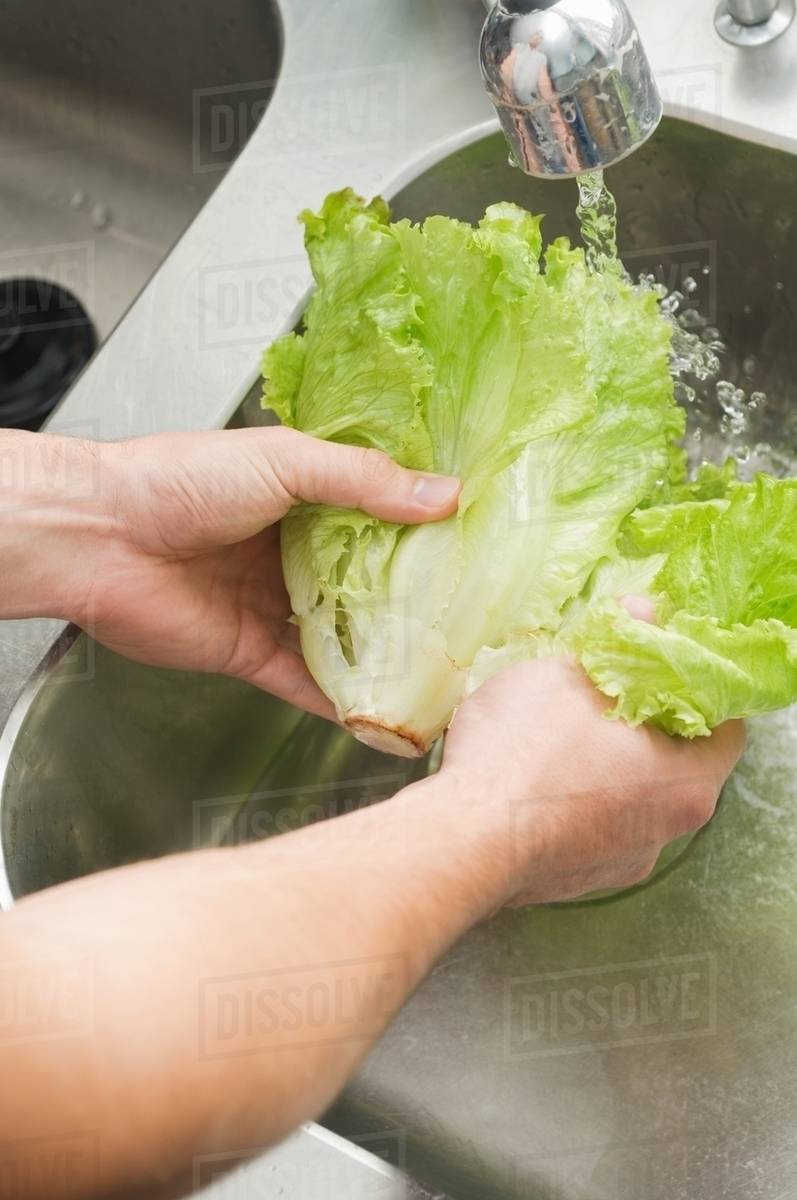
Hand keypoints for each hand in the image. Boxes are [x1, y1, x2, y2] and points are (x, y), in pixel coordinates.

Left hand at [3, 428, 458, 718]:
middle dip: (412, 598)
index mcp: (300, 498)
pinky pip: (304, 682)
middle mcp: (289, 552)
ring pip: (341, 635)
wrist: (102, 537)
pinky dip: (341, 700)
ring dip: (383, 653)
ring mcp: (271, 605)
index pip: (377, 517)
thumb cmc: (180, 480)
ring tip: (443, 669)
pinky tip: (382, 712)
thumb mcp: (286, 461)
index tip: (474, 545)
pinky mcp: (249, 652)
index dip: (422, 530)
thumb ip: (364, 481)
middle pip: (365, 582)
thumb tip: (444, 496)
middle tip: (472, 615)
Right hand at [440, 656, 744, 902]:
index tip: (666, 671)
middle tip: (607, 693)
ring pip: (632, 800)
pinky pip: (593, 828)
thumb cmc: (522, 752)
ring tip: (562, 734)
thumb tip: (645, 614)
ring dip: (609, 767)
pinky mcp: (581, 880)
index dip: (699, 694)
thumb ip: (620, 646)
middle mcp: (667, 833)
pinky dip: (577, 801)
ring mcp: (623, 863)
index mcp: (685, 782)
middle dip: (645, 728)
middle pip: (678, 767)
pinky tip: (537, 777)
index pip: (726, 733)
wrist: (463, 840)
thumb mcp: (568, 674)